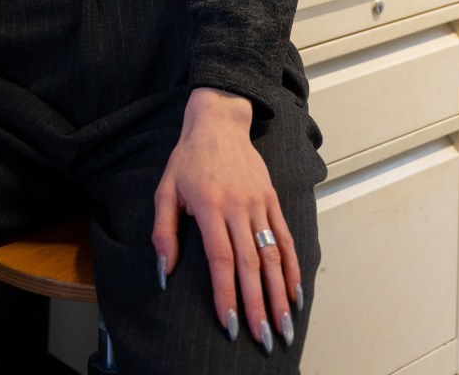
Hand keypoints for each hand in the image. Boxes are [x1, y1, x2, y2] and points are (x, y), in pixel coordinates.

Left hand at [152, 87, 301, 351]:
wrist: (219, 120)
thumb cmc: (188, 157)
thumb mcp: (166, 189)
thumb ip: (163, 231)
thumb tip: (164, 270)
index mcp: (209, 205)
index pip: (221, 258)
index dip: (227, 293)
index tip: (231, 324)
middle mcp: (238, 206)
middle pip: (251, 262)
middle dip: (258, 303)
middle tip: (264, 338)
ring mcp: (258, 202)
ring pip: (272, 254)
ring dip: (279, 292)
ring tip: (284, 325)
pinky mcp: (271, 199)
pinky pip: (285, 237)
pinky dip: (292, 266)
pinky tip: (295, 292)